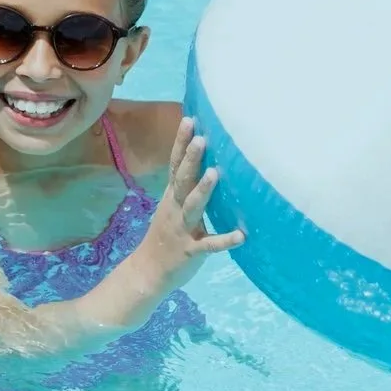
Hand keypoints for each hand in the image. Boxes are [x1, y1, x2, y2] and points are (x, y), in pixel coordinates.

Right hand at [135, 117, 245, 288]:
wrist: (149, 271)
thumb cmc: (166, 234)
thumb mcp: (171, 207)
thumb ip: (186, 187)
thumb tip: (206, 161)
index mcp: (171, 196)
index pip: (175, 164)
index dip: (181, 143)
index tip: (189, 119)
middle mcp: (175, 208)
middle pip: (182, 179)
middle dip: (191, 159)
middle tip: (201, 138)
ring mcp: (182, 229)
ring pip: (193, 206)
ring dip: (203, 190)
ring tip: (215, 174)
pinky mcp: (191, 250)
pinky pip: (209, 244)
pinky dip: (224, 240)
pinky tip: (241, 236)